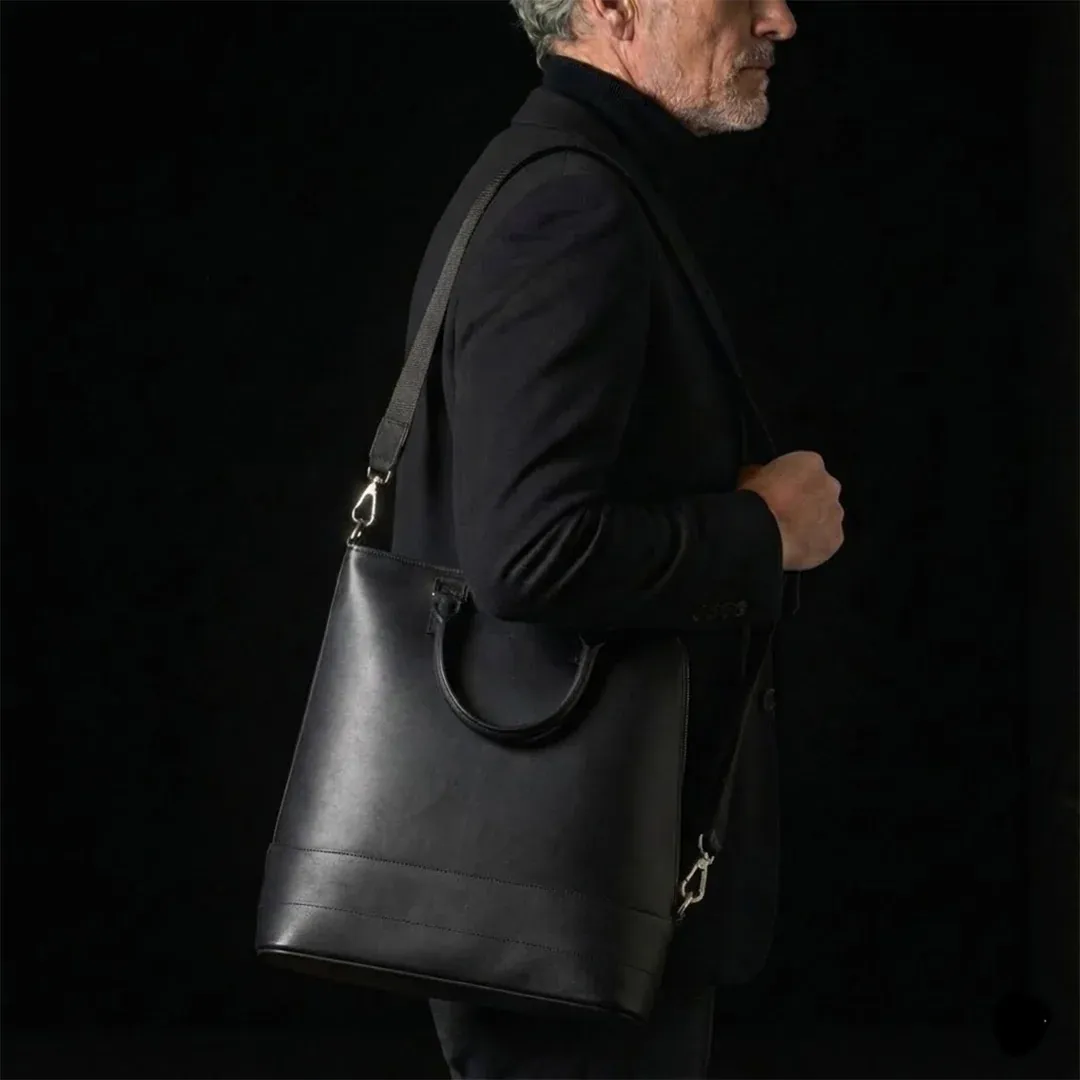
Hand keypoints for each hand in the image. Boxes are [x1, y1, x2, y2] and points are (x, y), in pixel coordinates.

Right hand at [736, 451, 844, 571]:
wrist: (762, 531)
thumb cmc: (755, 498)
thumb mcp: (751, 474)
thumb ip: (764, 474)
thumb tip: (757, 477)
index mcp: (811, 462)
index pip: (805, 468)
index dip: (790, 482)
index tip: (777, 492)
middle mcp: (831, 485)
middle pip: (821, 491)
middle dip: (807, 500)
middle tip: (785, 513)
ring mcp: (836, 513)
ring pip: (826, 516)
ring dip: (813, 522)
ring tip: (790, 534)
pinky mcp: (836, 539)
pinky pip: (826, 540)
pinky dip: (815, 544)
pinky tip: (797, 548)